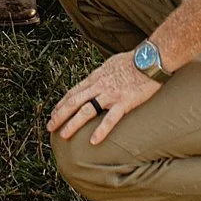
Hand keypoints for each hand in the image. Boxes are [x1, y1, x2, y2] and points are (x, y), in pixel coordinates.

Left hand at [47, 51, 162, 145]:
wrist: (150, 59)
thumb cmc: (133, 61)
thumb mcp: (110, 64)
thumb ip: (101, 75)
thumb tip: (95, 80)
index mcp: (96, 77)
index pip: (73, 92)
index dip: (61, 103)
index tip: (53, 113)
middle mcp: (99, 86)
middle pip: (74, 101)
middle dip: (60, 115)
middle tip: (50, 127)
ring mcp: (110, 95)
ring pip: (86, 110)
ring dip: (73, 123)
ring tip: (63, 135)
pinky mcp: (124, 102)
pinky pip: (110, 119)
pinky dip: (101, 130)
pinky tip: (93, 141)